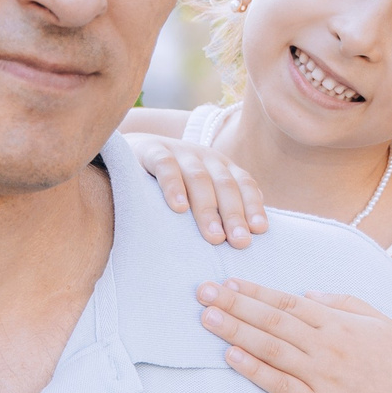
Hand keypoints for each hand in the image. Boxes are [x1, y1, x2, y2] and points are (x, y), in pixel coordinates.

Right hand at [136, 136, 268, 246]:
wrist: (132, 150)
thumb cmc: (172, 182)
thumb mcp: (200, 191)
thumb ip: (221, 208)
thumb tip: (247, 236)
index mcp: (221, 166)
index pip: (244, 183)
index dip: (253, 206)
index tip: (259, 231)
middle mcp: (205, 157)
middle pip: (225, 185)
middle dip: (234, 214)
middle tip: (239, 242)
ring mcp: (180, 152)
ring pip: (199, 178)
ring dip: (208, 209)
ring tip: (214, 236)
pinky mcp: (153, 151)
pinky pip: (166, 167)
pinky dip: (173, 186)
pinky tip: (179, 207)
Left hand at [196, 278, 391, 392]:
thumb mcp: (381, 323)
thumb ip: (344, 304)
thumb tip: (307, 294)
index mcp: (341, 324)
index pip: (288, 303)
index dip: (255, 292)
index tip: (228, 282)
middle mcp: (327, 346)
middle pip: (272, 320)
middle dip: (234, 304)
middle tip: (201, 291)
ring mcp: (322, 376)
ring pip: (270, 348)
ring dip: (235, 331)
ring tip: (206, 318)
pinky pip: (279, 385)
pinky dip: (254, 370)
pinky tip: (230, 356)